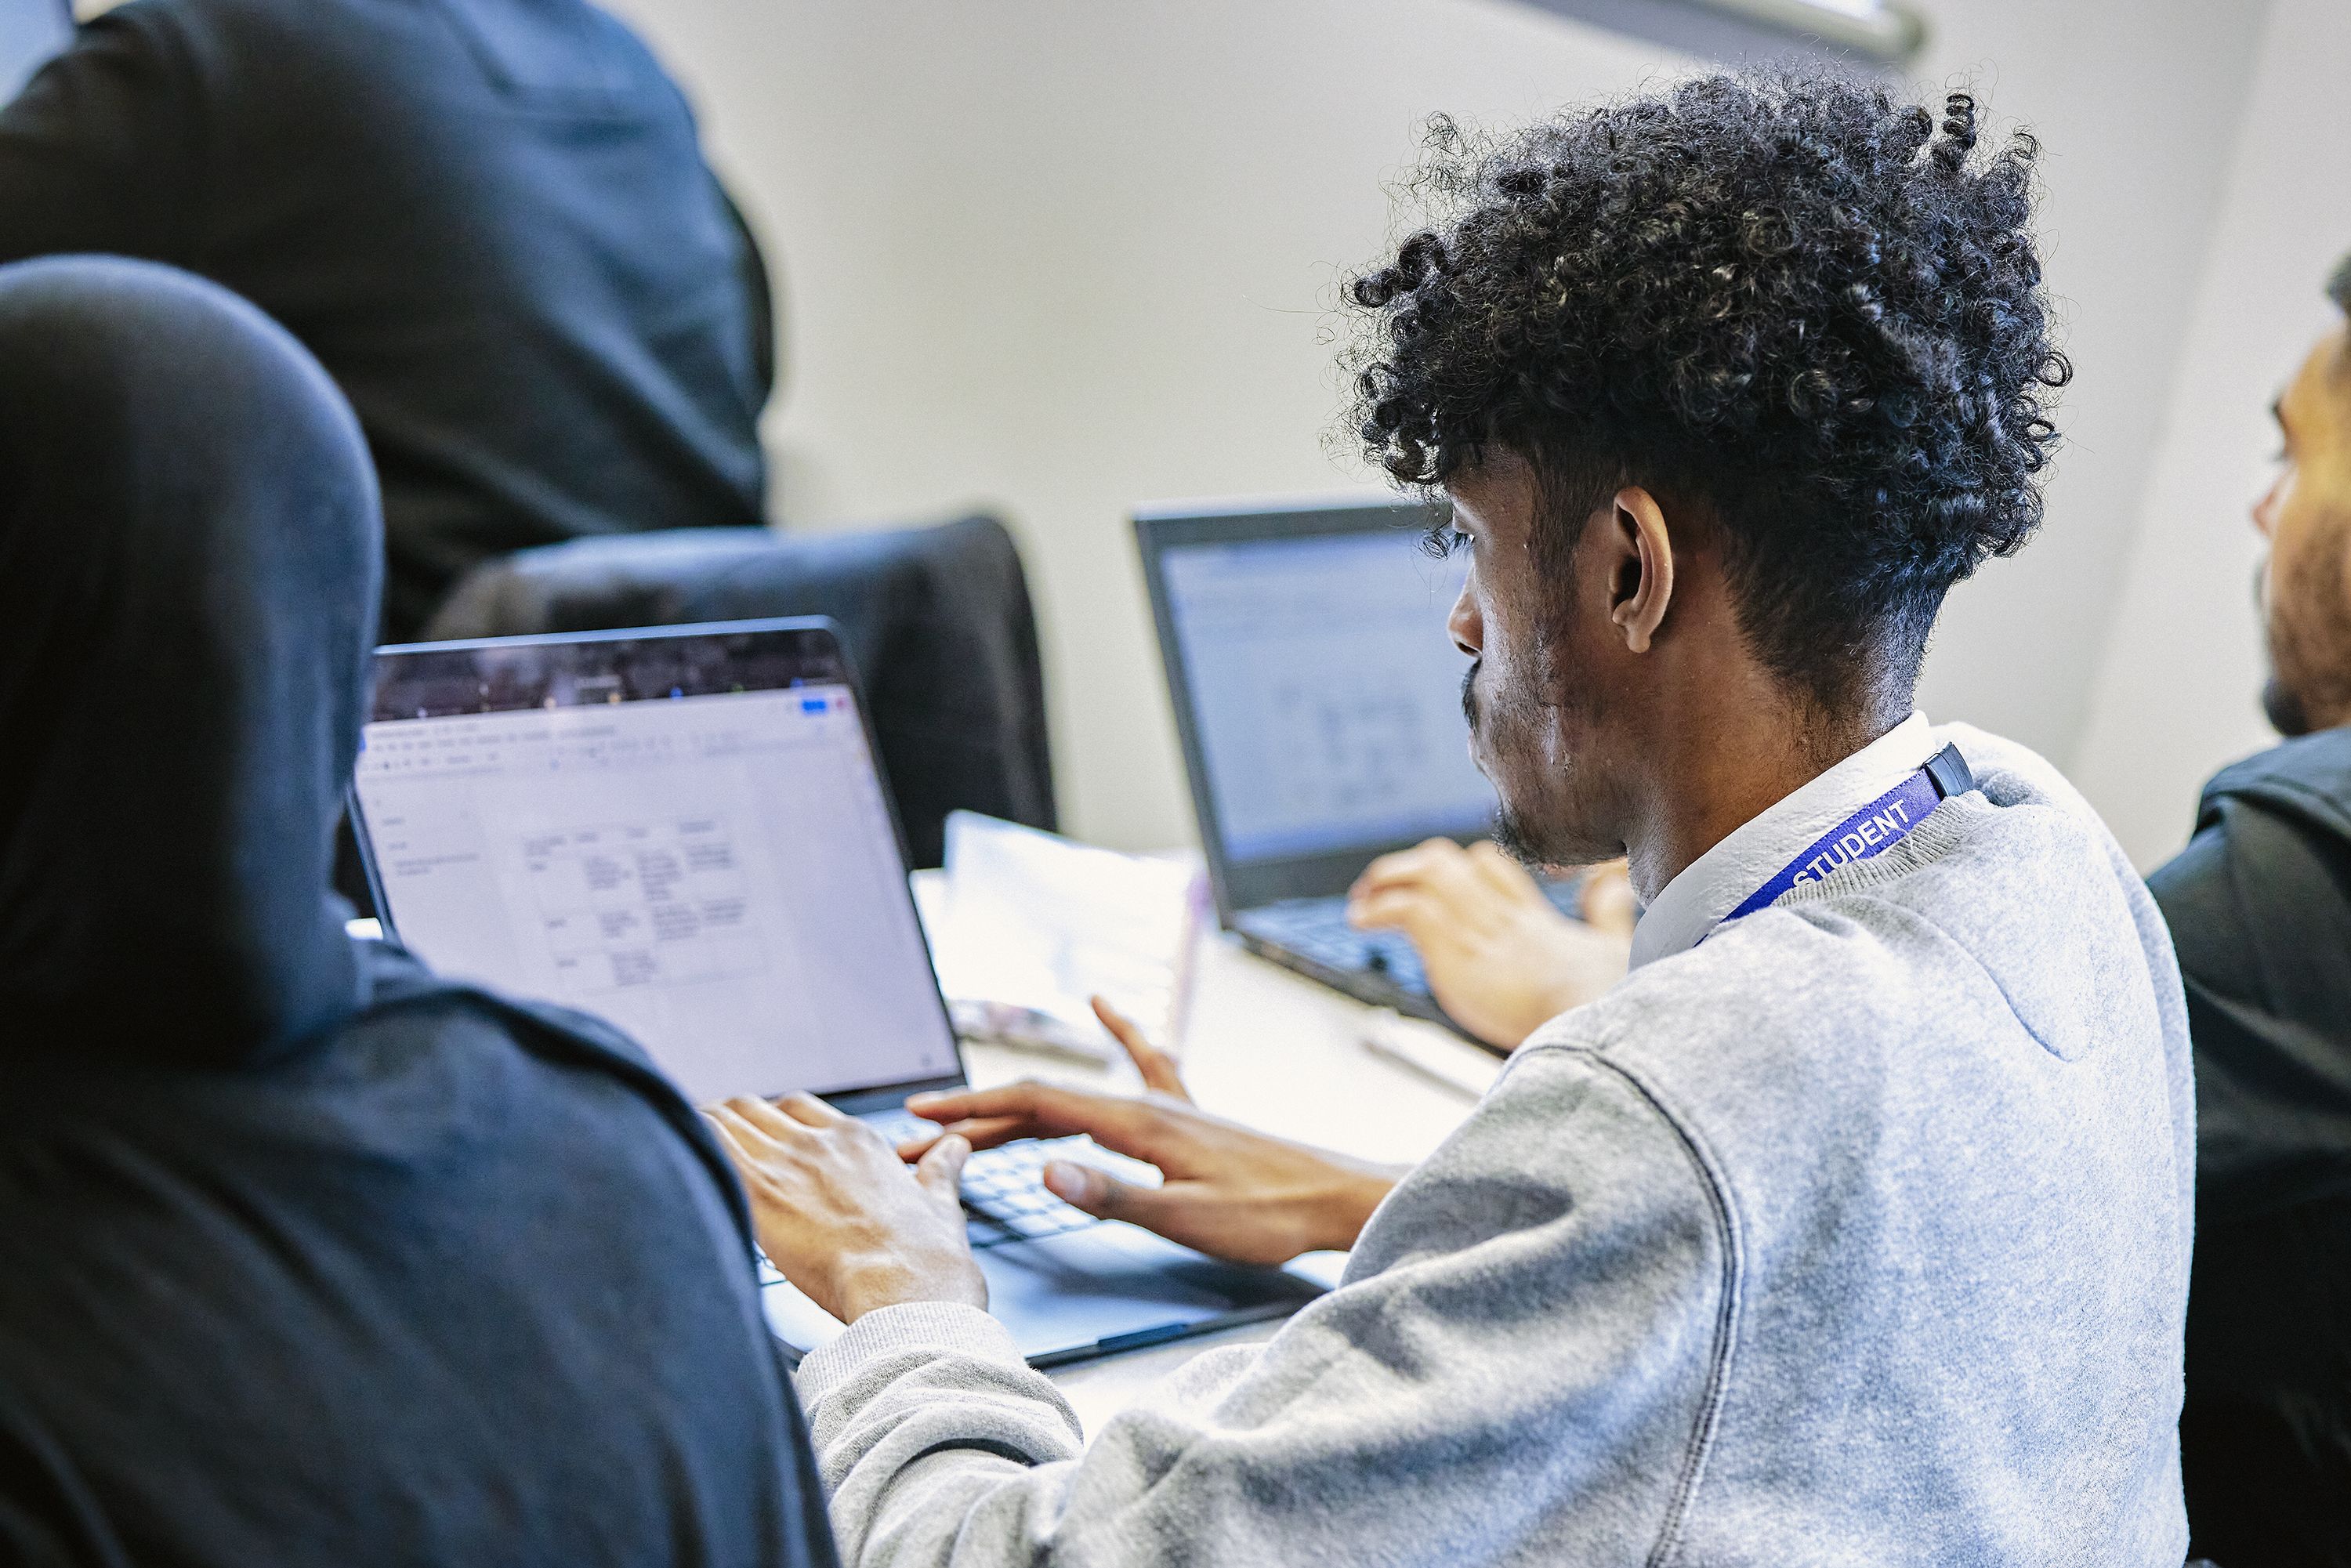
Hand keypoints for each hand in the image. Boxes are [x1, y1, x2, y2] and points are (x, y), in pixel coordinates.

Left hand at [706, 1092, 985, 1322]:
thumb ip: (942, 1168)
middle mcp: (820, 1141)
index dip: (776, 1122)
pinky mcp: (757, 1191)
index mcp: (860, 1141)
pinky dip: (688, 1144)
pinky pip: (707, 1145)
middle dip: (734, 1122)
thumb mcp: (943, 1202)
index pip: (801, 1109)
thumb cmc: (927, 1260)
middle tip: (715, 1146)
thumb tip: (956, 1146)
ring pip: (726, 1118)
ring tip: (682, 1147)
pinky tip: (670, 1154)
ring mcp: (786, 1162)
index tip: (761, 1140)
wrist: (909, 1290)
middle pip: (757, 1108)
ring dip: (705, 1130)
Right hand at [898, 999, 1399, 1265]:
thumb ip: (1111, 1194)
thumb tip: (1041, 1169)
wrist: (1336, 1198)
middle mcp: (1149, 1103)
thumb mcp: (1183, 1217)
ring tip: (972, 1118)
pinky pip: (1144, 1063)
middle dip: (978, 1117)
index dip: (973, 1110)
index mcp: (1138, 1123)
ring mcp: (1170, 1106)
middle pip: (1045, 1101)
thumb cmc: (1268, 1215)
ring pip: (1079, 1096)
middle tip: (922, 1137)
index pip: (1035, 1105)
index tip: (921, 1119)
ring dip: (1021, 1105)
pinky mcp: (1191, 1116)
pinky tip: (1107, 1005)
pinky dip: (1119, 1033)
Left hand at [1347, 841, 1633, 1049]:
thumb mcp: (1617, 946)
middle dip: (1411, 869)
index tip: (1439, 885)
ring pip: (1422, 874)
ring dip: (1384, 883)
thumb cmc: (1608, 992)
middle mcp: (1499, 914)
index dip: (1458, 869)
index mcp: (1531, 920)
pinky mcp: (1455, 947)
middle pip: (1447, 861)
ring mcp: (1476, 927)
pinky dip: (1376, 910)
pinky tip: (1359, 921)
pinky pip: (1405, 908)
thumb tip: (1612, 885)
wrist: (1591, 1011)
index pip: (1489, 865)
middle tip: (1385, 890)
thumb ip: (1609, 913)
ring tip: (1360, 903)